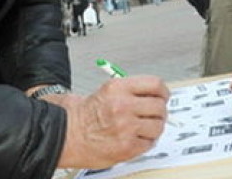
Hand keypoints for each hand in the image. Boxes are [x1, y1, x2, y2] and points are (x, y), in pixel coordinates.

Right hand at [52, 75, 169, 168]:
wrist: (68, 135)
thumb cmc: (87, 115)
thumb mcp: (108, 91)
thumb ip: (132, 90)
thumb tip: (156, 94)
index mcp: (118, 88)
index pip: (155, 84)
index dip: (163, 91)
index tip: (163, 96)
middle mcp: (123, 105)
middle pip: (159, 106)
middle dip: (160, 111)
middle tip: (155, 114)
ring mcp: (126, 127)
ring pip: (158, 126)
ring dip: (154, 128)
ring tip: (144, 128)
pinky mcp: (127, 146)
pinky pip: (149, 143)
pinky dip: (146, 142)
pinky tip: (137, 138)